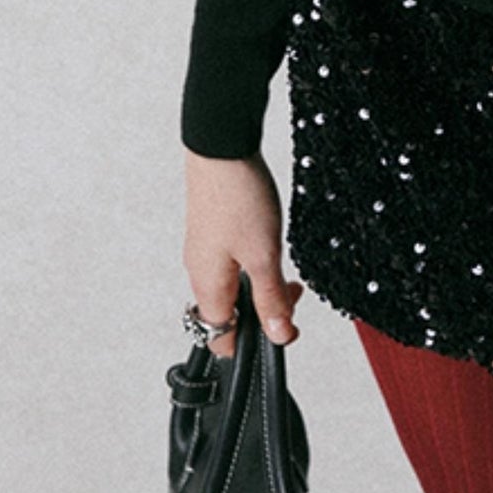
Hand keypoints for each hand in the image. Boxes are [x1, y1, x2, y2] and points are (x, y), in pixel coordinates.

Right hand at [183, 148, 304, 359]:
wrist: (221, 146)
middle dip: (263, 312)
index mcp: (208, 287)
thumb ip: (270, 298)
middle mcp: (200, 272)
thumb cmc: (238, 196)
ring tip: (284, 266)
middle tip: (292, 292)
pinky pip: (230, 263)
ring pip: (232, 287)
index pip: (222, 340)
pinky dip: (252, 264)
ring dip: (260, 286)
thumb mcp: (264, 254)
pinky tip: (268, 244)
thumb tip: (278, 336)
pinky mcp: (211, 229)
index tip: (285, 328)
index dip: (254, 346)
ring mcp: (204, 250)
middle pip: (229, 315)